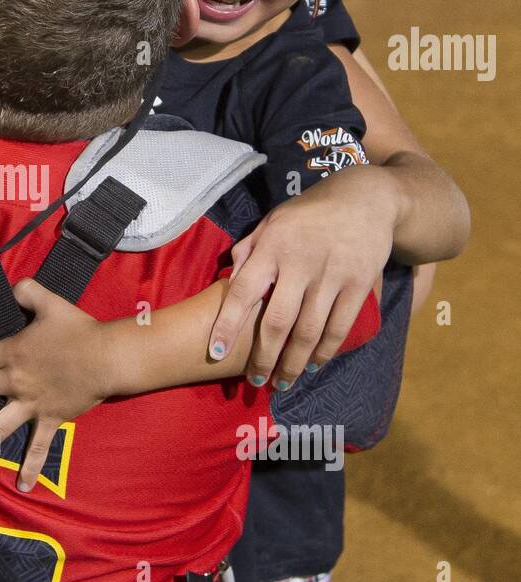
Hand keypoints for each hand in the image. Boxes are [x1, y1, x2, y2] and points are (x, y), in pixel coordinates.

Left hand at [0, 278, 110, 491]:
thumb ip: (28, 291)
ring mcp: (31, 403)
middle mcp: (15, 381)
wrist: (108, 357)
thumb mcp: (51, 303)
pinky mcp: (50, 418)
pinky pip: (38, 446)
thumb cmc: (79, 330)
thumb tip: (14, 287)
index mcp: (12, 353)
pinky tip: (21, 486)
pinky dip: (30, 466)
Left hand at [208, 166, 395, 390]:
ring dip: (294, 363)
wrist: (366, 198)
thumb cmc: (309, 213)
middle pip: (278, 321)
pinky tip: (313, 364)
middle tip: (254, 382)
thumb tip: (228, 281)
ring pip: (309, 331)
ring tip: (282, 383)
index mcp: (273, 245)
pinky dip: (325, 351)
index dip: (227, 324)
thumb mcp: (273, 221)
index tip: (215, 353)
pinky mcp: (359, 284)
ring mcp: (333, 274)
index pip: (244, 290)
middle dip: (264, 358)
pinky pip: (339, 326)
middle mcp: (301, 262)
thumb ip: (249, 250)